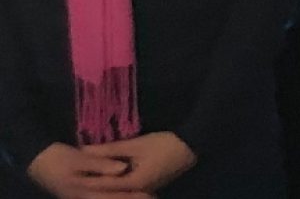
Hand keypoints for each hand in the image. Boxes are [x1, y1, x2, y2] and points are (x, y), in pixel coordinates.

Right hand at [26, 142, 149, 198]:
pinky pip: (99, 198)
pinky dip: (113, 196)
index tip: (151, 195)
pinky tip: (126, 193)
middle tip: (153, 198)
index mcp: (85, 192)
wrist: (36, 162)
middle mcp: (84, 198)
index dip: (133, 196)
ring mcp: (81, 198)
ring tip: (147, 197)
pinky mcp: (81, 194)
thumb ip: (100, 164)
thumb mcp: (77, 159)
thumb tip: (122, 169)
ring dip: (124, 198)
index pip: (114, 196)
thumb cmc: (56, 158)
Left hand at [80, 132, 194, 193]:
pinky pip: (126, 188)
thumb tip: (85, 150)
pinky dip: (114, 184)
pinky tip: (106, 177)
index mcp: (133, 183)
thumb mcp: (136, 145)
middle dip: (92, 187)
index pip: (102, 186)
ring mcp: (144, 189)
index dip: (86, 181)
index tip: (70, 177)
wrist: (192, 146)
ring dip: (103, 186)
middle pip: (109, 192)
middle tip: (74, 181)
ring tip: (85, 180)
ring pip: (118, 191)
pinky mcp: (149, 184)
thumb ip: (110, 149)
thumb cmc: (165, 144)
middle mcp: (138, 191)